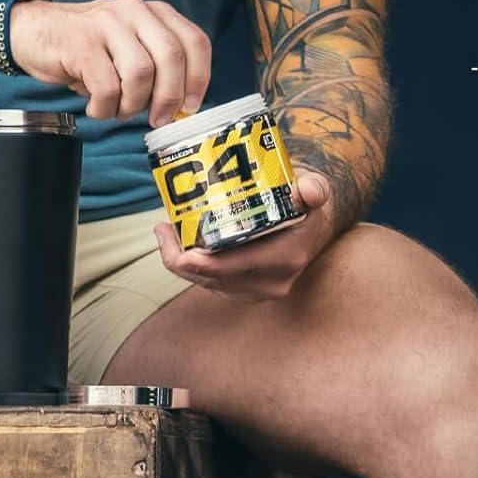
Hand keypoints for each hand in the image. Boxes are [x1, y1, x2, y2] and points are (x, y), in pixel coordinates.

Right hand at [9, 0, 211, 127]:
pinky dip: (105, 106)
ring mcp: (107, 24)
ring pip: (140, 73)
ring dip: (133, 103)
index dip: (199, 77)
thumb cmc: (87, 47)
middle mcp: (135, 11)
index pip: (194, 41)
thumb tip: (181, 105)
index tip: (190, 105)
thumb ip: (157, 66)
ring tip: (119, 110)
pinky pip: (107, 86)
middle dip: (169, 96)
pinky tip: (96, 106)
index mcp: (153, 12)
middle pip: (171, 57)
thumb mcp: (129, 46)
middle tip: (158, 118)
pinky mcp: (82, 43)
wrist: (32, 31)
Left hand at [151, 171, 334, 300]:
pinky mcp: (246, 291)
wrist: (312, 223)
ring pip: (208, 283)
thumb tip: (307, 192)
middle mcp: (273, 282)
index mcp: (287, 257)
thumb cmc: (305, 201)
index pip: (233, 267)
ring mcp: (258, 291)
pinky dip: (194, 266)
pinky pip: (212, 283)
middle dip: (180, 257)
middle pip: (212, 278)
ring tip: (166, 231)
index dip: (197, 260)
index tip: (175, 240)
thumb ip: (313, 188)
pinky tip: (181, 242)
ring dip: (183, 261)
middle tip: (163, 229)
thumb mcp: (314, 186)